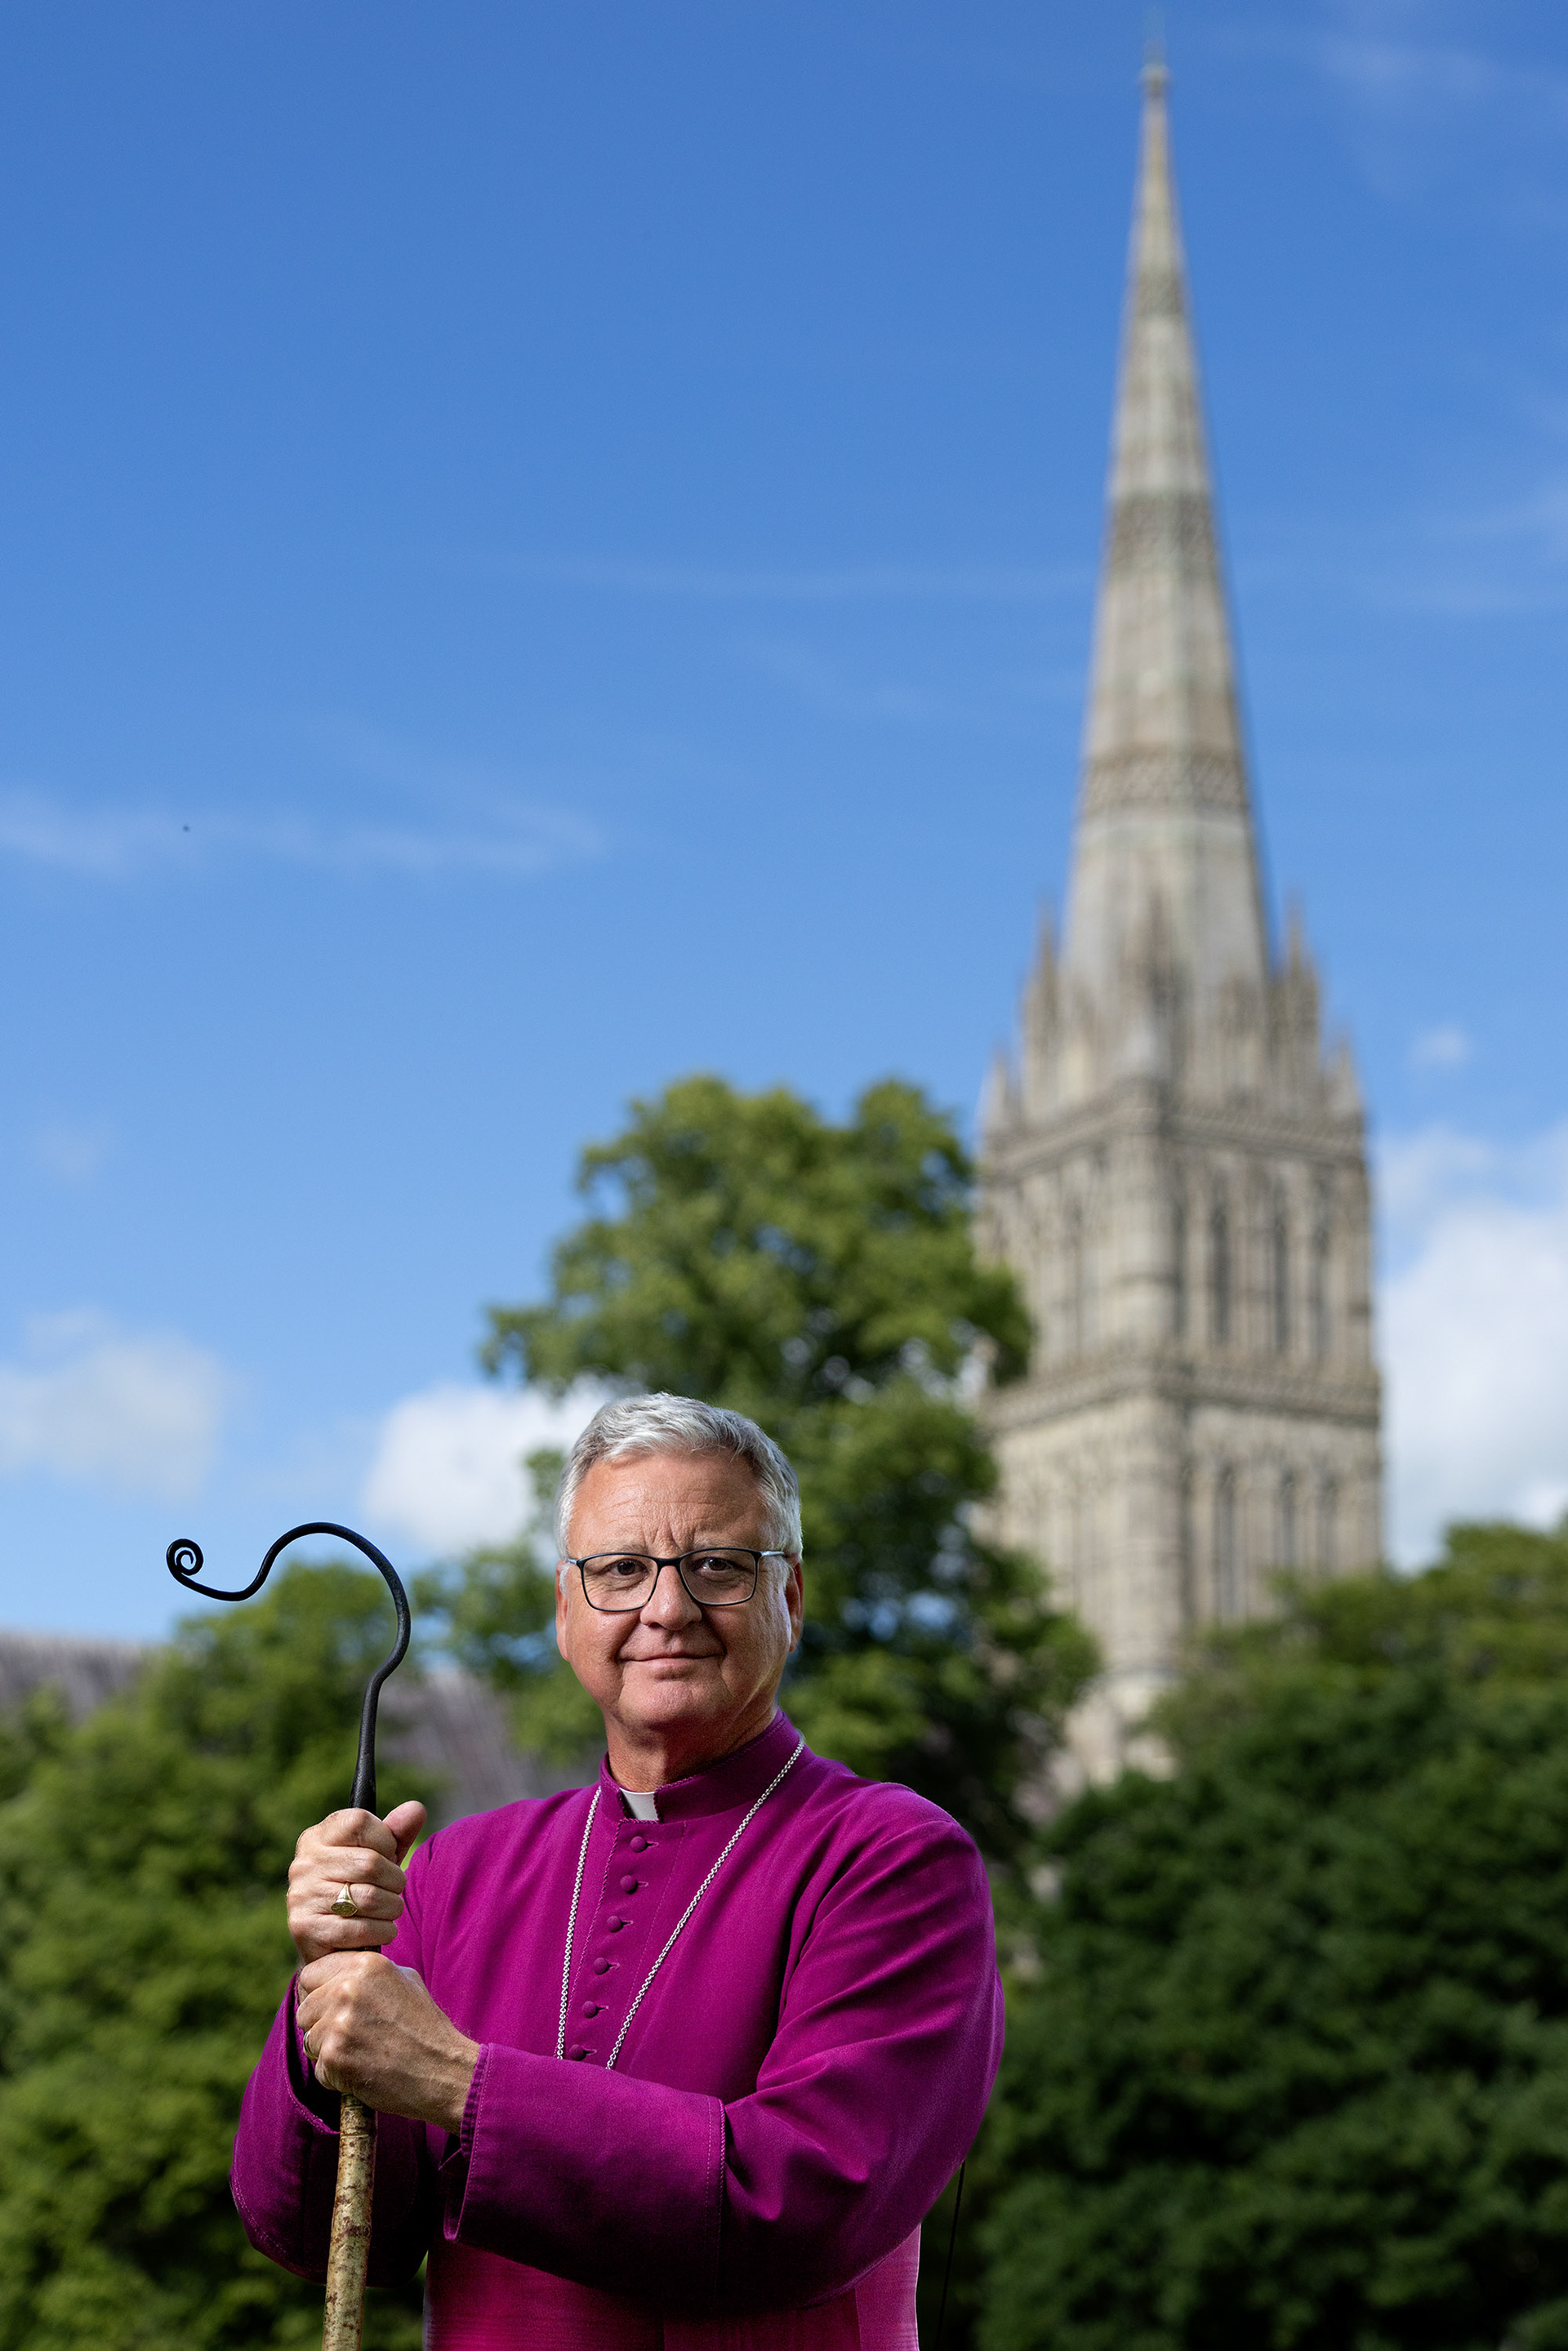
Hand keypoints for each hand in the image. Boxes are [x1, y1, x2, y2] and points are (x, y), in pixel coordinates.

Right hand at [287, 1800, 426, 1965]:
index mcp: (317, 1837)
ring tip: (391, 1910)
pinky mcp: (305, 1929)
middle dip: (394, 1880)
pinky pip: (360, 1928)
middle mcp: (304, 1864)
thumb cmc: (358, 1889)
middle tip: (395, 1889)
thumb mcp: (378, 1857)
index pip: (359, 1822)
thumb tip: (416, 1809)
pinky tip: (382, 1931)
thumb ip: (397, 1833)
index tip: (389, 1855)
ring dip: (392, 1907)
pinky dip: (382, 1932)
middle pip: (369, 1863)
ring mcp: (301, 1896)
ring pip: (368, 1898)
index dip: (385, 1840)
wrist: (329, 1942)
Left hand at [296, 1953, 479, 2133]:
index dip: (318, 1992)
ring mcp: (340, 2024)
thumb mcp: (404, 1980)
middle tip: (348, 2037)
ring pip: (309, 2039)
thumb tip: (337, 1974)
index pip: (310, 1974)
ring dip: (327, 2051)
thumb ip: (367, 1973)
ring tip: (359, 2054)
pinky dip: (336, 2076)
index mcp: (365, 1965)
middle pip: (304, 2008)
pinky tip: (361, 2071)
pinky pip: (319, 2068)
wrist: (441, 2069)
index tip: (331, 2007)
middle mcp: (348, 1989)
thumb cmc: (425, 2026)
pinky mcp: (336, 2057)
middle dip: (320, 2024)